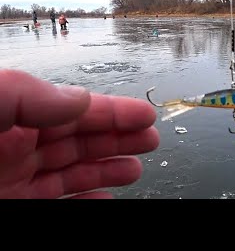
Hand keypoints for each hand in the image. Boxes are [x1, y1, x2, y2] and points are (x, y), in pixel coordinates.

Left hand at [0, 69, 158, 198]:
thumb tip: (78, 99)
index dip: (113, 112)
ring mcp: (15, 184)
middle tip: (150, 139)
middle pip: (80, 142)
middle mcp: (15, 151)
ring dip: (108, 169)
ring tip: (134, 169)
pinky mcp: (18, 210)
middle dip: (119, 138)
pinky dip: (87, 200)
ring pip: (73, 173)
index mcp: (10, 120)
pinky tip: (105, 197)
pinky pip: (59, 204)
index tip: (144, 115)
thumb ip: (25, 94)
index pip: (73, 113)